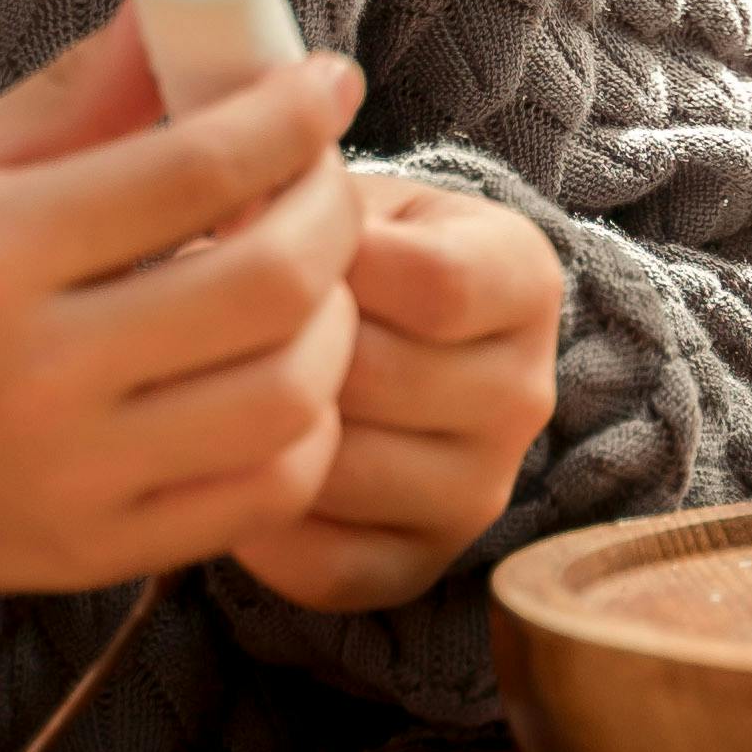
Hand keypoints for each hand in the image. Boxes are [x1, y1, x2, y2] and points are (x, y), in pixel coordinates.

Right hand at [0, 9, 368, 596]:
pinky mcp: (99, 551)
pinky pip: (262, 496)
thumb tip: (180, 1)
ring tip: (310, 281)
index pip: (192, 171)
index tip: (326, 82)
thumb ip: (74, 94)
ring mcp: (75, 474)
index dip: (287, 116)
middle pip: (265, 285)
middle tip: (326, 179)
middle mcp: (36, 372)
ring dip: (334, 325)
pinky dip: (306, 429)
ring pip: (286, 398)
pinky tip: (282, 376)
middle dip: (332, 212)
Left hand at [233, 171, 562, 621]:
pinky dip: (256, 518)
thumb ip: (297, 183)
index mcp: (523, 279)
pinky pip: (318, 562)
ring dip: (261, 428)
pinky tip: (235, 464)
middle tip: (230, 327)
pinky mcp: (418, 568)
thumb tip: (229, 192)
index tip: (279, 250)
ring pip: (338, 470)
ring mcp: (479, 493)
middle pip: (376, 379)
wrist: (366, 342)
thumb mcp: (339, 192)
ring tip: (226, 388)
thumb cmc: (343, 253)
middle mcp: (524, 396)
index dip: (329, 264)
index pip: (433, 285)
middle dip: (280, 346)